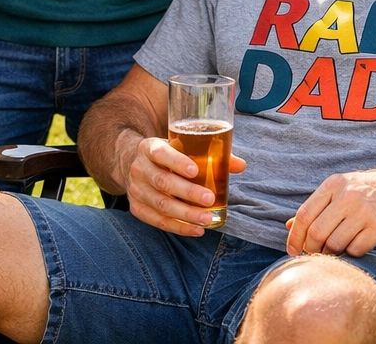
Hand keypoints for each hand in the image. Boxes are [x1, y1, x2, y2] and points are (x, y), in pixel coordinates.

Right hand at [125, 135, 246, 235]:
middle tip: (209, 198)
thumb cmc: (167, 155)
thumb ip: (210, 153)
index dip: (176, 162)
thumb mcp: (181, 147)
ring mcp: (136, 190)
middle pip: (162, 182)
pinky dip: (178, 227)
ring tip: (207, 219)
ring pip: (161, 205)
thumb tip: (240, 165)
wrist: (135, 164)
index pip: (160, 153)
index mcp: (149, 148)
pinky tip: (196, 229)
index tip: (195, 170)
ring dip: (185, 214)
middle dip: (187, 192)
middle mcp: (139, 168)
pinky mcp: (137, 208)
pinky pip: (158, 221)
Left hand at [284, 168, 375, 257]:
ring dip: (331, 253)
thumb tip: (288, 225)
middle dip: (312, 248)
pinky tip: (353, 247)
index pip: (304, 214)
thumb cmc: (368, 190)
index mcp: (333, 185)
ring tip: (335, 250)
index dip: (295, 236)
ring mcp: (364, 212)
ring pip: (334, 244)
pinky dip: (350, 254)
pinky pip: (355, 249)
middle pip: (317, 232)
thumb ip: (316, 207)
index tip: (292, 250)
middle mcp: (347, 196)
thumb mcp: (341, 189)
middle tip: (315, 253)